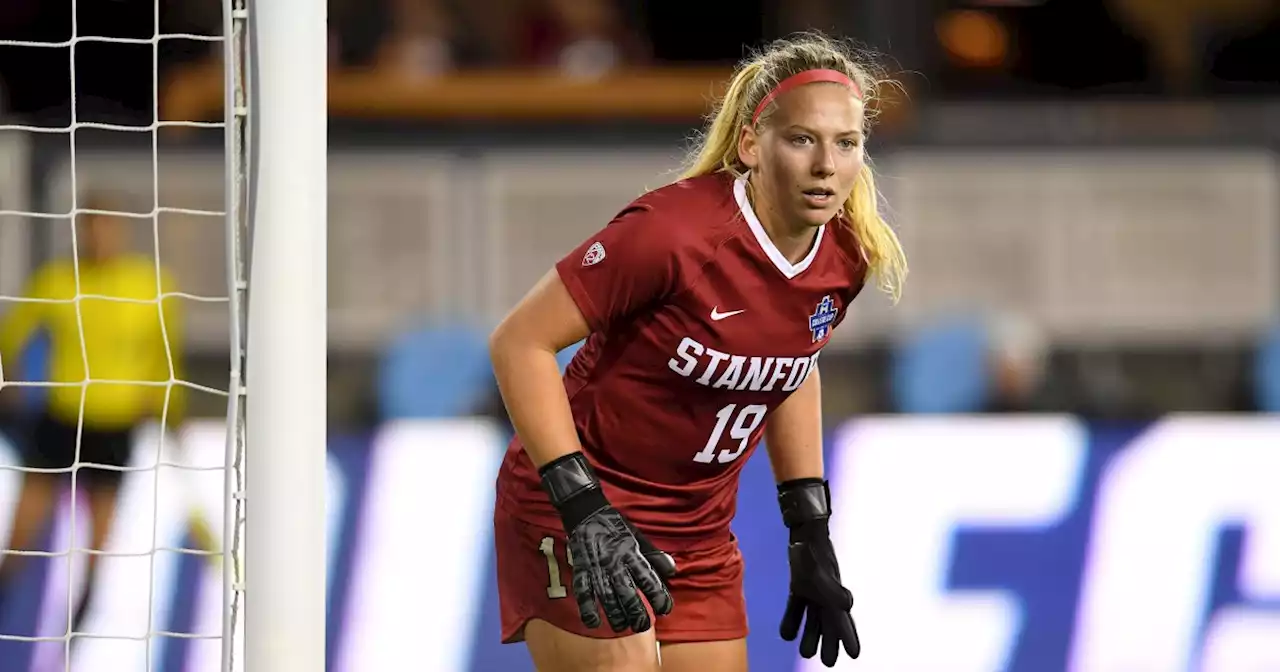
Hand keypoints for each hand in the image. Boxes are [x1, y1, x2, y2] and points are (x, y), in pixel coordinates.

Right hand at [540, 452, 674, 632]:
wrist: (586, 511)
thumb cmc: (615, 525)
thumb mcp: (638, 536)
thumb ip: (654, 555)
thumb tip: (672, 570)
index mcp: (631, 552)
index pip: (648, 578)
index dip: (659, 595)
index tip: (666, 609)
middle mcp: (615, 562)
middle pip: (628, 593)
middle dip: (637, 612)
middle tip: (643, 626)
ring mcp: (597, 567)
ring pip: (607, 596)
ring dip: (615, 615)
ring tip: (622, 627)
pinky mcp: (581, 569)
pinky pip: (583, 592)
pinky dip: (587, 608)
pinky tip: (593, 622)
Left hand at [777, 478, 859, 666]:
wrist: (806, 530)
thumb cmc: (815, 548)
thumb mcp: (822, 569)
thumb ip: (832, 588)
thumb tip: (848, 605)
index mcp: (835, 594)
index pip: (843, 621)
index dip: (849, 638)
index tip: (855, 654)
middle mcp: (826, 594)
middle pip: (830, 623)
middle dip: (830, 642)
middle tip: (828, 662)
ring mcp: (814, 590)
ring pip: (814, 618)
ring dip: (811, 635)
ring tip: (806, 652)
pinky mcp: (800, 585)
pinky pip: (797, 607)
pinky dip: (792, 620)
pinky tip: (786, 634)